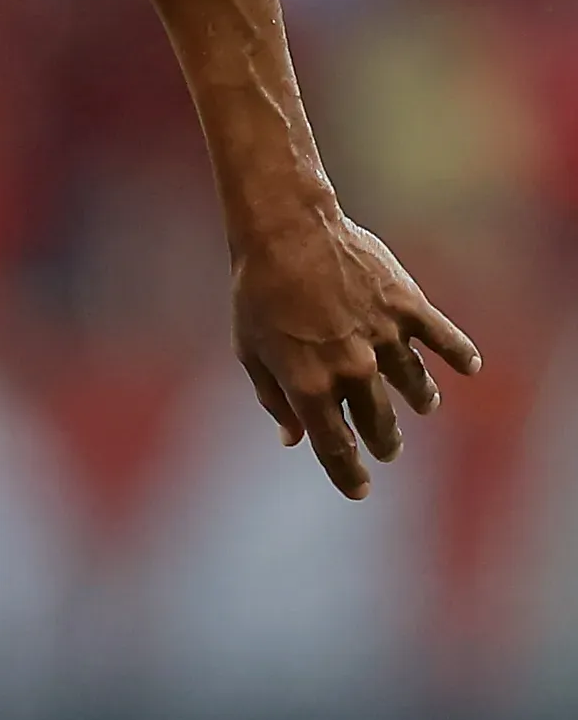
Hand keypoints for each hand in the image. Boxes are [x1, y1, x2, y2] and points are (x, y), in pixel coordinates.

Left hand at [231, 209, 480, 498]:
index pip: (336, 448)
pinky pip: (444, 340)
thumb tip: (293, 439)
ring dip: (420, 402)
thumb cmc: (257, 291)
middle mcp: (353, 370)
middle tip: (388, 448)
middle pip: (380, 424)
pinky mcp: (407, 307)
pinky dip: (460, 355)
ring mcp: (383, 338)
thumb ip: (274, 399)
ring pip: (415, 387)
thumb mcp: (250, 350)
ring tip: (421, 406)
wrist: (284, 230)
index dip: (349, 475)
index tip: (360, 490)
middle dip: (385, 442)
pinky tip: (469, 367)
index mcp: (310, 386)